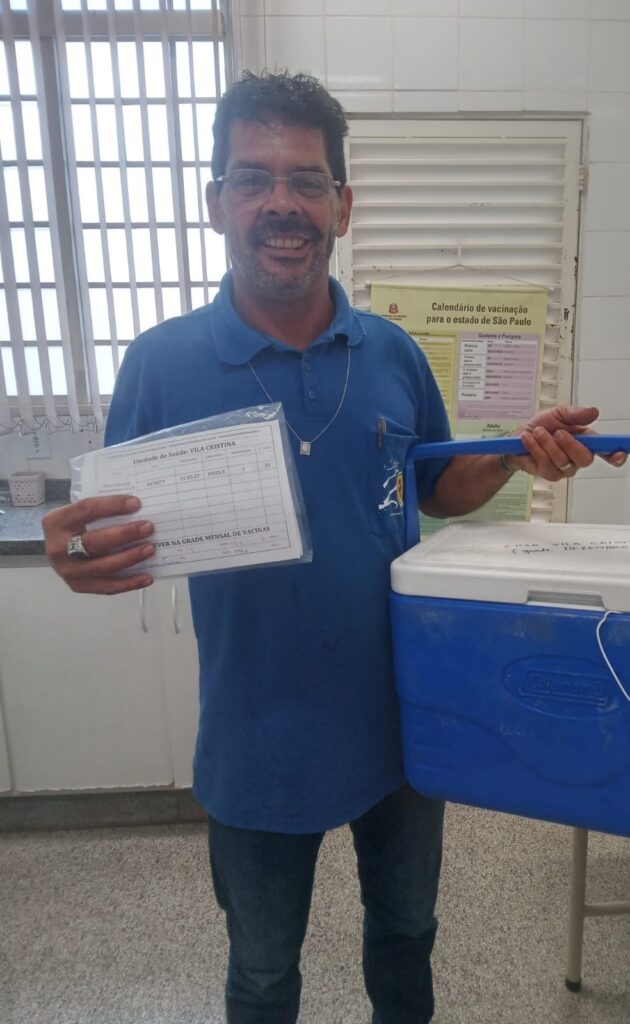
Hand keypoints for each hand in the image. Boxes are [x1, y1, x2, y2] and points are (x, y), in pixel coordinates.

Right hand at [43, 495, 154, 594]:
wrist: (56, 548)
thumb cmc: (73, 526)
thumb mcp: (78, 513)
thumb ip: (100, 509)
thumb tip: (136, 508)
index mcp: (56, 522)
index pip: (86, 510)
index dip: (112, 506)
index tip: (136, 503)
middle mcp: (57, 547)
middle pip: (95, 541)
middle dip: (125, 534)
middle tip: (147, 528)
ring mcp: (67, 570)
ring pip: (103, 567)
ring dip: (130, 558)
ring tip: (150, 549)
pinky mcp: (78, 585)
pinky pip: (106, 587)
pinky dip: (129, 583)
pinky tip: (146, 577)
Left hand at [507, 405, 627, 481]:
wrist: (520, 435)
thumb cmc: (543, 425)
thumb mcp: (560, 413)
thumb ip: (577, 414)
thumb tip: (594, 412)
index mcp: (586, 442)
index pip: (606, 452)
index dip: (615, 455)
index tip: (620, 454)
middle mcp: (577, 458)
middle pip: (585, 459)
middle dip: (570, 444)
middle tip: (558, 432)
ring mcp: (563, 469)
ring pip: (561, 460)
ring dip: (546, 442)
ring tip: (538, 432)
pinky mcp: (547, 474)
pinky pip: (544, 462)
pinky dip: (535, 447)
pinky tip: (529, 439)